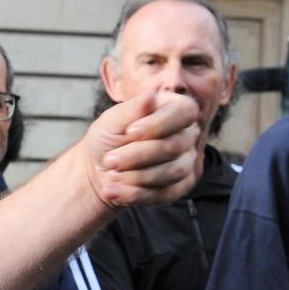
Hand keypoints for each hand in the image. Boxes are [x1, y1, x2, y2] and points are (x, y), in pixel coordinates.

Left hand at [83, 91, 200, 208]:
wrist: (100, 168)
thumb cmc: (109, 137)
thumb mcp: (112, 120)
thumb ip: (132, 109)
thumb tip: (151, 94)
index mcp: (175, 109)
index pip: (183, 113)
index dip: (157, 124)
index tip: (130, 132)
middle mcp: (187, 135)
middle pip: (172, 147)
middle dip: (137, 156)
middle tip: (109, 160)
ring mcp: (187, 162)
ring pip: (172, 172)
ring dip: (136, 176)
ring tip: (110, 175)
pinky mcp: (180, 187)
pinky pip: (166, 194)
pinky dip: (136, 194)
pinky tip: (113, 191)